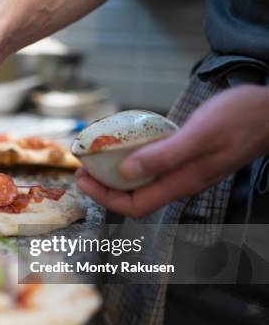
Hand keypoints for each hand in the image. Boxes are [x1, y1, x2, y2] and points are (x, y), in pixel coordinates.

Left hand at [76, 85, 268, 216]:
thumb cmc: (241, 119)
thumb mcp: (199, 135)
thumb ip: (164, 156)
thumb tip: (126, 173)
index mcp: (182, 182)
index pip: (134, 206)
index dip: (104, 197)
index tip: (83, 179)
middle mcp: (182, 181)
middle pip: (135, 197)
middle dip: (105, 187)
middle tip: (83, 168)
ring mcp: (186, 170)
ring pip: (144, 182)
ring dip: (117, 174)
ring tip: (98, 158)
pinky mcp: (190, 157)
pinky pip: (155, 166)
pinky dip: (134, 161)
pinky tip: (127, 145)